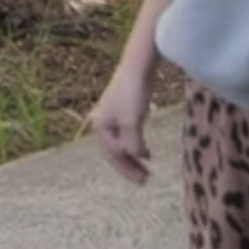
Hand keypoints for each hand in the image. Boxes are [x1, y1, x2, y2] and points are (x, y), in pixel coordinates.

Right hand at [90, 69, 153, 184]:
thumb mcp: (132, 121)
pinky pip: (128, 135)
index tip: (143, 181)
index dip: (127, 170)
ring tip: (147, 168)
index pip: (113, 155)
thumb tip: (134, 157)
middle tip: (145, 180)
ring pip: (122, 144)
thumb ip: (132, 143)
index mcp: (101, 126)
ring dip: (133, 157)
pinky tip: (147, 151)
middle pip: (115, 151)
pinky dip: (136, 145)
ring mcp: (113, 116)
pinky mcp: (124, 111)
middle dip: (129, 166)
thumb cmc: (133, 93)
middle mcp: (104, 123)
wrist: (138, 67)